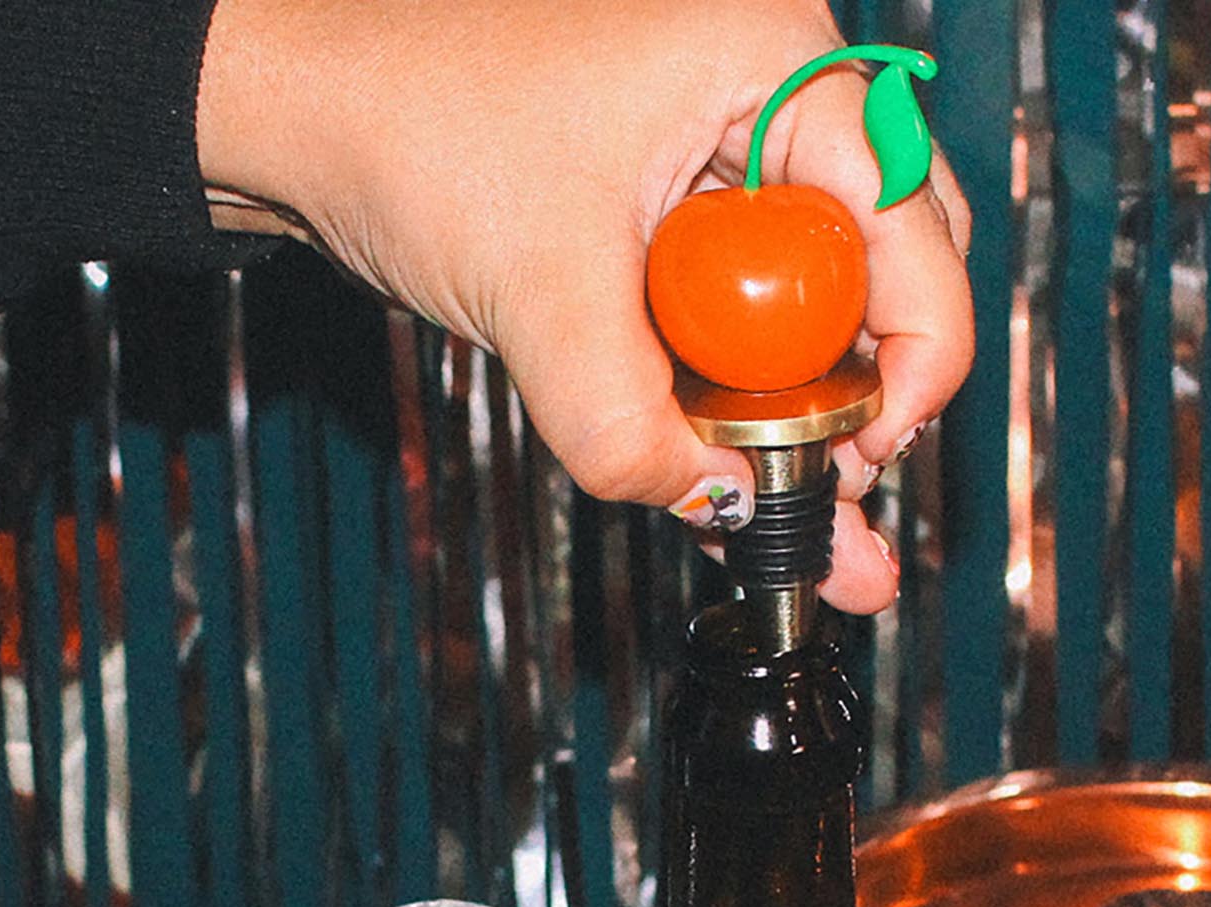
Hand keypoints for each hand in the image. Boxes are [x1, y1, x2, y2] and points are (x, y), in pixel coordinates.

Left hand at [195, 0, 972, 614]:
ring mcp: (719, 166)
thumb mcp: (539, 295)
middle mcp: (765, 103)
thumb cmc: (405, 127)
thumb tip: (720, 508)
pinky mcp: (670, 228)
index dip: (913, 357)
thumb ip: (634, 425)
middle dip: (861, 397)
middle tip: (835, 493)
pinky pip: (734, 330)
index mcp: (770, 62)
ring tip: (817, 540)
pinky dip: (735, 412)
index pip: (912, 223)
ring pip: (809, 314)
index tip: (868, 454)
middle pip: (879, 271)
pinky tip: (743, 496)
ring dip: (803, 428)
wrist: (296, 118)